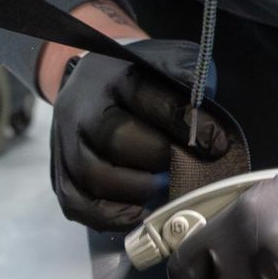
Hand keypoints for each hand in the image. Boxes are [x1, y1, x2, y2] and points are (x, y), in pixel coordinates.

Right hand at [49, 38, 231, 230]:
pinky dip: (110, 216)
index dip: (186, 124)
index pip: (149, 98)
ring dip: (136, 190)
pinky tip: (138, 213)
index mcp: (112, 75)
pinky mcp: (59, 173)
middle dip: (159, 158)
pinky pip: (77, 204)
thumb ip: (188, 77)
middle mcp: (82, 108)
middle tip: (186, 169)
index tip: (217, 145)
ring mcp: (64, 143)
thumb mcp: (165, 62)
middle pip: (116, 138)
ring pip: (93, 174)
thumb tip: (206, 105)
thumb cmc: (138, 79)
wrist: (88, 84)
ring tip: (163, 190)